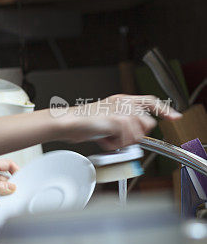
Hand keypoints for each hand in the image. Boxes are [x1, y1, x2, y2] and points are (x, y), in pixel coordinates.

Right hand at [60, 94, 181, 149]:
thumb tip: (137, 133)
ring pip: (138, 134)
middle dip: (136, 135)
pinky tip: (104, 140)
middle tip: (118, 137)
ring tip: (108, 138)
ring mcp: (122, 111)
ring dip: (124, 141)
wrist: (68, 122)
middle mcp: (124, 102)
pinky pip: (127, 139)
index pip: (150, 101)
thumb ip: (124, 122)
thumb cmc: (83, 122)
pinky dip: (115, 144)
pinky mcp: (118, 120)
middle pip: (147, 123)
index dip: (164, 109)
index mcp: (122, 99)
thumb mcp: (108, 119)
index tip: (174, 117)